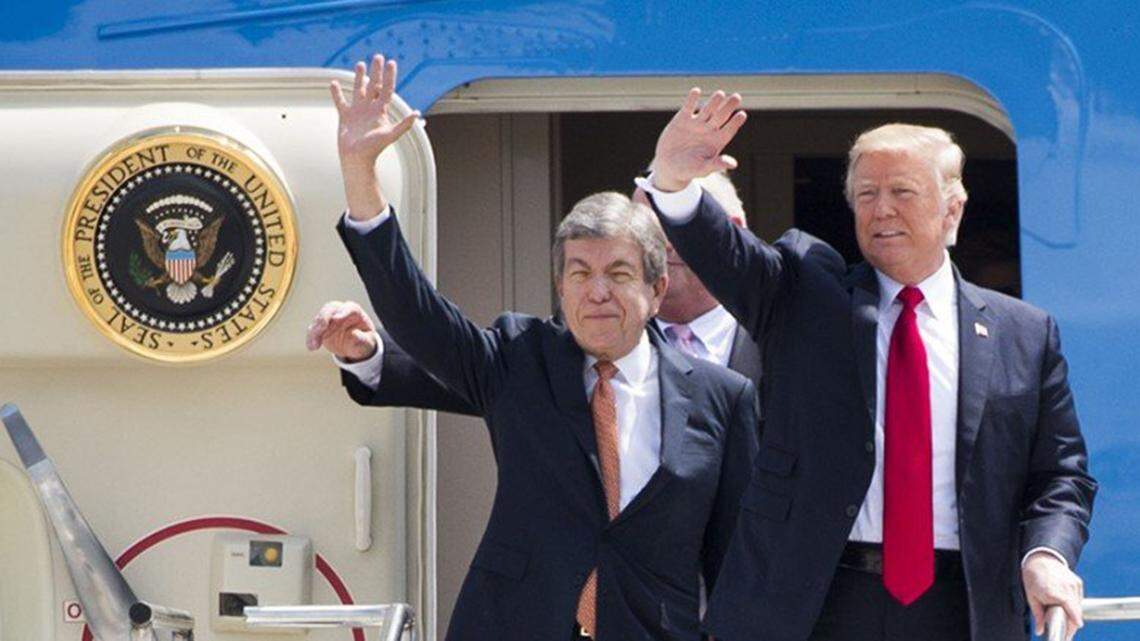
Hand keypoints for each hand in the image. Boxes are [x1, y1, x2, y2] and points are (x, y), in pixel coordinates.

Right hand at [306, 300, 378, 362]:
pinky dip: (311, 338)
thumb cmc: (363, 340)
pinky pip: (313, 330)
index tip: (337, 318)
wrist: (354, 345)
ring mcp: (329, 318)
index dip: (343, 312)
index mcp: (355, 311)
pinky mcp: (320, 327)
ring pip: (319, 319)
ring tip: (315, 344)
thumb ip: (362, 339)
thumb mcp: (367, 343)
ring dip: (315, 330)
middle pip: (330, 309)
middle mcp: (340, 311)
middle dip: (324, 318)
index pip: (349, 308)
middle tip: (321, 328)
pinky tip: (311, 347)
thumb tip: (353, 335)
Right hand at [330, 54, 420, 219]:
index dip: (389, 76)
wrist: (357, 159)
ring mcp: (358, 111)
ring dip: (359, 77)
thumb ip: (404, 124)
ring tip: (360, 64)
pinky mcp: (345, 116)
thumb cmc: (374, 149)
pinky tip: (334, 83)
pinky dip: (336, 93)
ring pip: (358, 90)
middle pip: (374, 86)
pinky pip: (340, 101)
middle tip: (378, 56)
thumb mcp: (390, 135)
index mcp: (381, 111)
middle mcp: (370, 109)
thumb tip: (417, 114)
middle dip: (376, 72)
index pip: (387, 89)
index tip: (391, 62)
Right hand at [650, 88, 746, 191]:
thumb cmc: (688, 170)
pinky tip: (696, 91)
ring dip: (714, 101)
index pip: (729, 130)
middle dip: (729, 107)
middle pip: (722, 116)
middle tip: (737, 97)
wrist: (668, 166)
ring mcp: (696, 123)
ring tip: (720, 94)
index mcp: (717, 141)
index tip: (742, 115)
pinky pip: (689, 107)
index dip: (735, 122)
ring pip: (708, 109)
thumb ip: (716, 164)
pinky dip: (692, 99)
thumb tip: (733, 164)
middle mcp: (709, 130)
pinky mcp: (683, 119)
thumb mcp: (702, 169)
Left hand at [1023, 551, 1083, 640]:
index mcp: (1054, 592)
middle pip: (1076, 613)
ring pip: (1079, 607)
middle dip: (1072, 624)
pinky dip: (1074, 604)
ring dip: (1074, 615)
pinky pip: (1079, 599)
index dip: (1071, 627)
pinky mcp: (1078, 582)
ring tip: (1065, 619)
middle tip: (1066, 633)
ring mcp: (1074, 585)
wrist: (1040, 558)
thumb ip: (1038, 616)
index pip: (1071, 614)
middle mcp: (1067, 588)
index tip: (1067, 635)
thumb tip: (1040, 631)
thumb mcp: (1031, 597)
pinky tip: (1066, 606)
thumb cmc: (1033, 576)